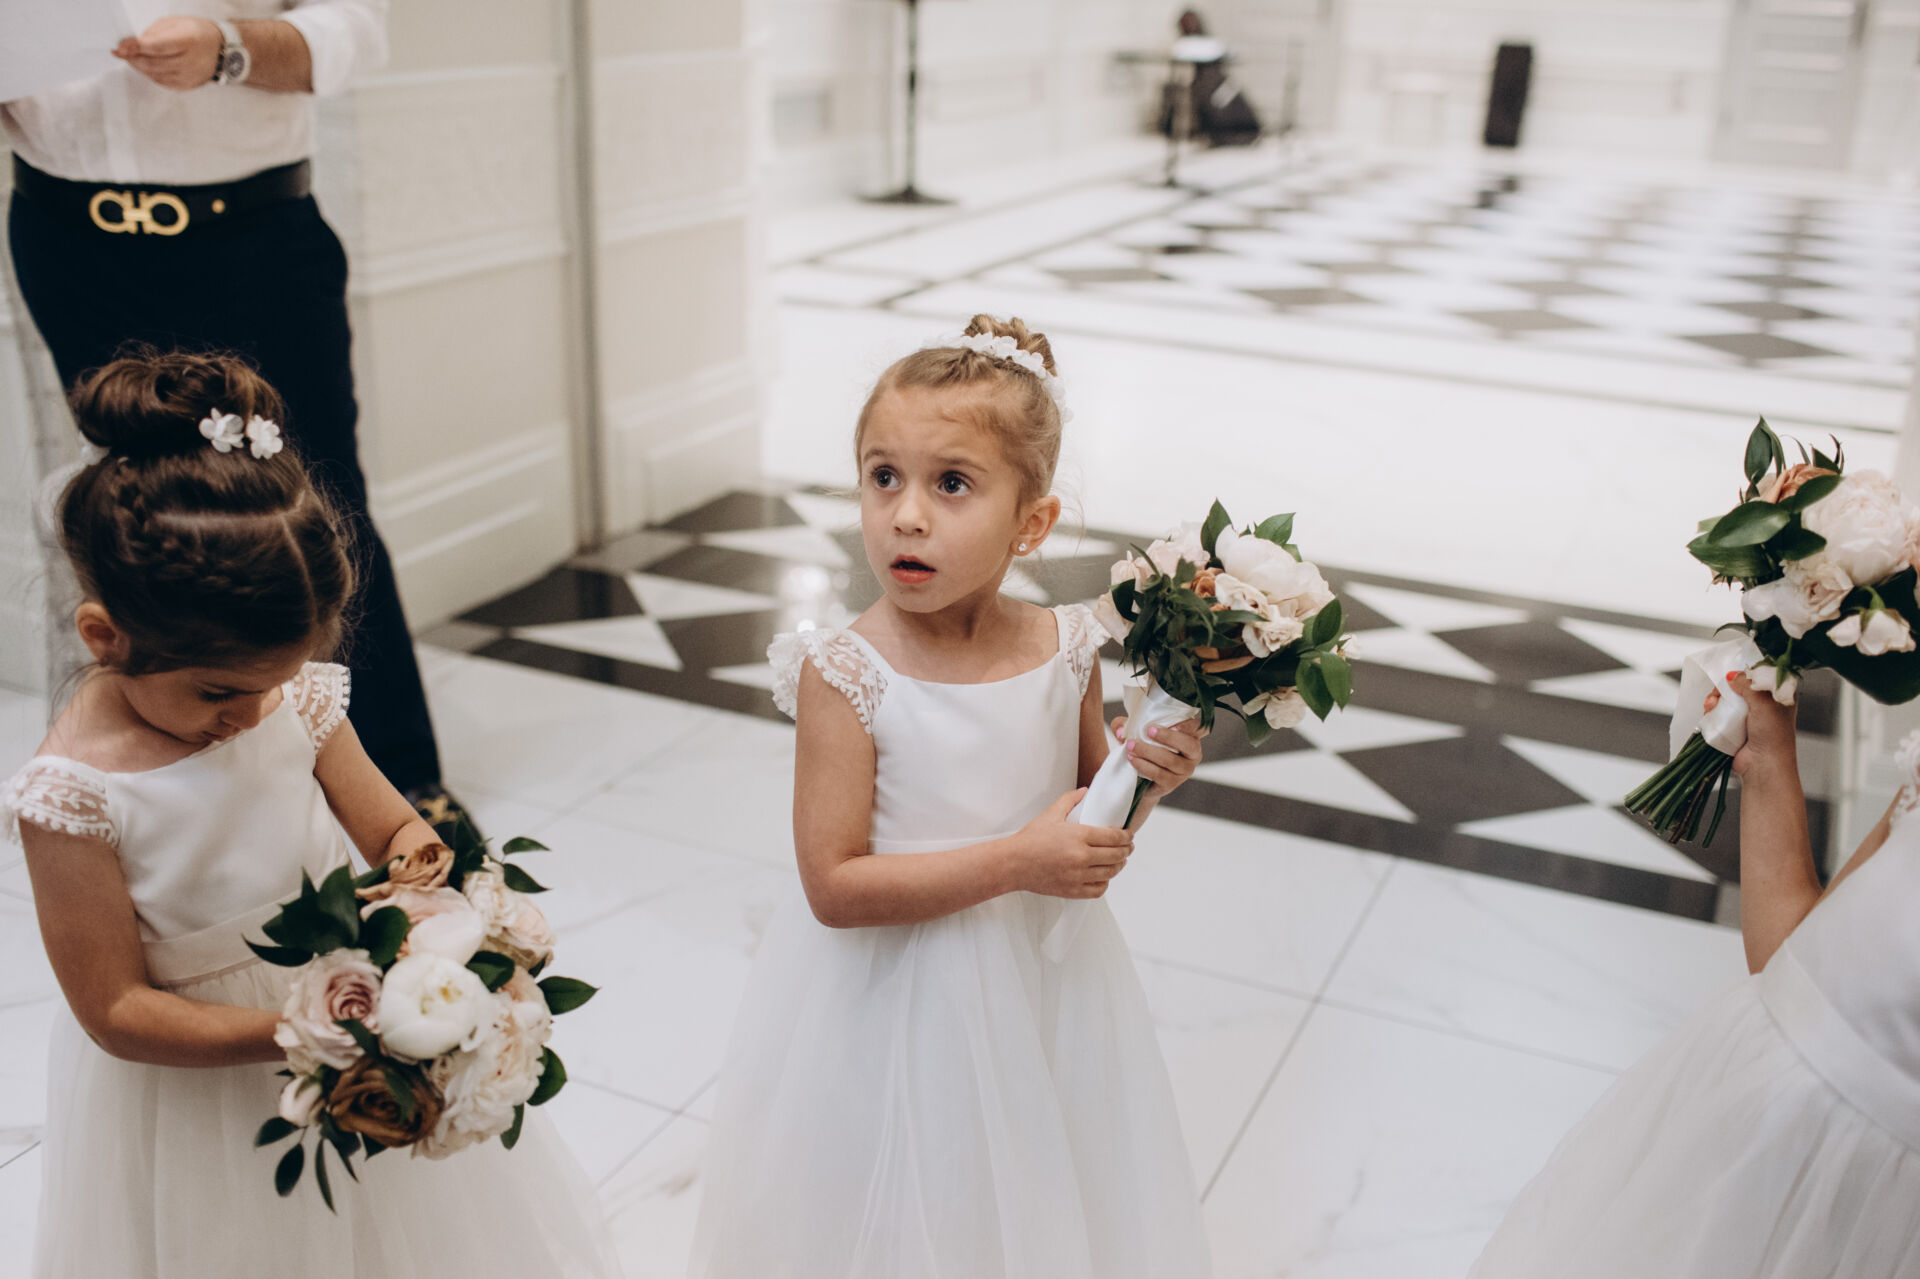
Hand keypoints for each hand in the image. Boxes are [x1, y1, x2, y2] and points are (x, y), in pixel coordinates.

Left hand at [114, 17, 222, 90]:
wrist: (221, 50)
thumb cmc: (195, 32)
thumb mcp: (175, 23)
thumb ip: (154, 33)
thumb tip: (133, 45)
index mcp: (188, 41)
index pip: (157, 47)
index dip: (136, 47)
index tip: (120, 47)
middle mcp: (190, 62)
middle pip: (153, 63)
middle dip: (133, 58)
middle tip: (119, 52)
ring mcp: (189, 76)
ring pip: (155, 74)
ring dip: (139, 66)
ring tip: (131, 57)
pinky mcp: (187, 85)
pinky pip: (162, 81)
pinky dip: (150, 73)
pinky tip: (146, 65)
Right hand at [1010, 788, 1133, 898]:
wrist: (1013, 863)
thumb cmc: (1030, 839)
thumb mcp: (1051, 814)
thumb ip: (1070, 800)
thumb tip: (1085, 791)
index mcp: (1079, 836)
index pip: (1114, 837)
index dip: (1126, 836)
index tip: (1129, 834)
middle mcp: (1081, 857)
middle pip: (1116, 855)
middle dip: (1126, 850)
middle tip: (1128, 846)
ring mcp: (1078, 876)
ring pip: (1110, 872)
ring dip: (1119, 865)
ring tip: (1119, 860)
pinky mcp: (1073, 890)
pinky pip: (1098, 889)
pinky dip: (1105, 883)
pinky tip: (1104, 876)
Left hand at [1114, 715, 1203, 799]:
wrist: (1139, 778)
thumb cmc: (1144, 746)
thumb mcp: (1135, 730)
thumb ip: (1125, 725)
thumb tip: (1121, 730)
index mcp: (1190, 736)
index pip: (1200, 728)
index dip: (1190, 726)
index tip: (1172, 724)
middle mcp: (1192, 754)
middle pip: (1189, 745)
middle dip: (1169, 737)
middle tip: (1149, 730)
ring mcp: (1184, 770)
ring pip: (1171, 760)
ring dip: (1149, 751)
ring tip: (1131, 746)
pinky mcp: (1172, 783)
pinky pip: (1159, 774)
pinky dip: (1145, 766)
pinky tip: (1133, 759)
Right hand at [1707, 671, 1797, 778]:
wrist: (1762, 765)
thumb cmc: (1773, 735)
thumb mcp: (1764, 702)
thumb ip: (1748, 684)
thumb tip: (1732, 675)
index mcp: (1777, 697)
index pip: (1759, 676)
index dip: (1744, 674)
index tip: (1732, 676)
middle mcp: (1763, 705)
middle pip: (1738, 687)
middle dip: (1724, 688)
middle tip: (1718, 693)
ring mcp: (1747, 717)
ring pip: (1725, 700)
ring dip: (1715, 700)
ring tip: (1711, 705)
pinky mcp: (1733, 728)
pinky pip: (1718, 714)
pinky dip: (1711, 712)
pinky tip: (1709, 713)